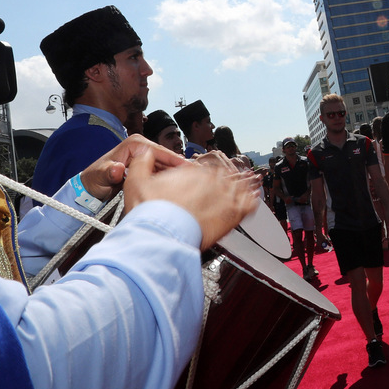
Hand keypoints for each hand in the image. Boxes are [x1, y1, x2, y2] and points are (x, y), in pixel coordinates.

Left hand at [79, 134, 186, 201]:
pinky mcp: (146, 166)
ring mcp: (144, 157)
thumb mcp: (100, 176)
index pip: (159, 152)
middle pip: (166, 158)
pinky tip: (179, 188)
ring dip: (177, 174)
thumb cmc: (94, 179)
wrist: (91, 186)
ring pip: (166, 166)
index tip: (187, 169)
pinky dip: (169, 179)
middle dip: (180, 167)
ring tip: (192, 183)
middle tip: (197, 177)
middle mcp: (141, 147)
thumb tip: (117, 169)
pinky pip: (161, 172)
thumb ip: (108, 172)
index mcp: (134, 144)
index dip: (174, 160)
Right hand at [124, 143, 259, 249]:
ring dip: (242, 188)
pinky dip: (252, 201)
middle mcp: (209, 181)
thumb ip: (141, 162)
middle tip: (224, 191)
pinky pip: (249, 203)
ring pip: (239, 187)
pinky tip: (253, 201)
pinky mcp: (233, 214)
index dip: (207, 177)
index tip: (205, 184)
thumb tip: (144, 152)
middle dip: (225, 182)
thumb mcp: (135, 181)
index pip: (206, 169)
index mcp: (190, 172)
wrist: (161, 236)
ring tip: (245, 190)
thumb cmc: (149, 214)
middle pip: (224, 177)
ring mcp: (223, 196)